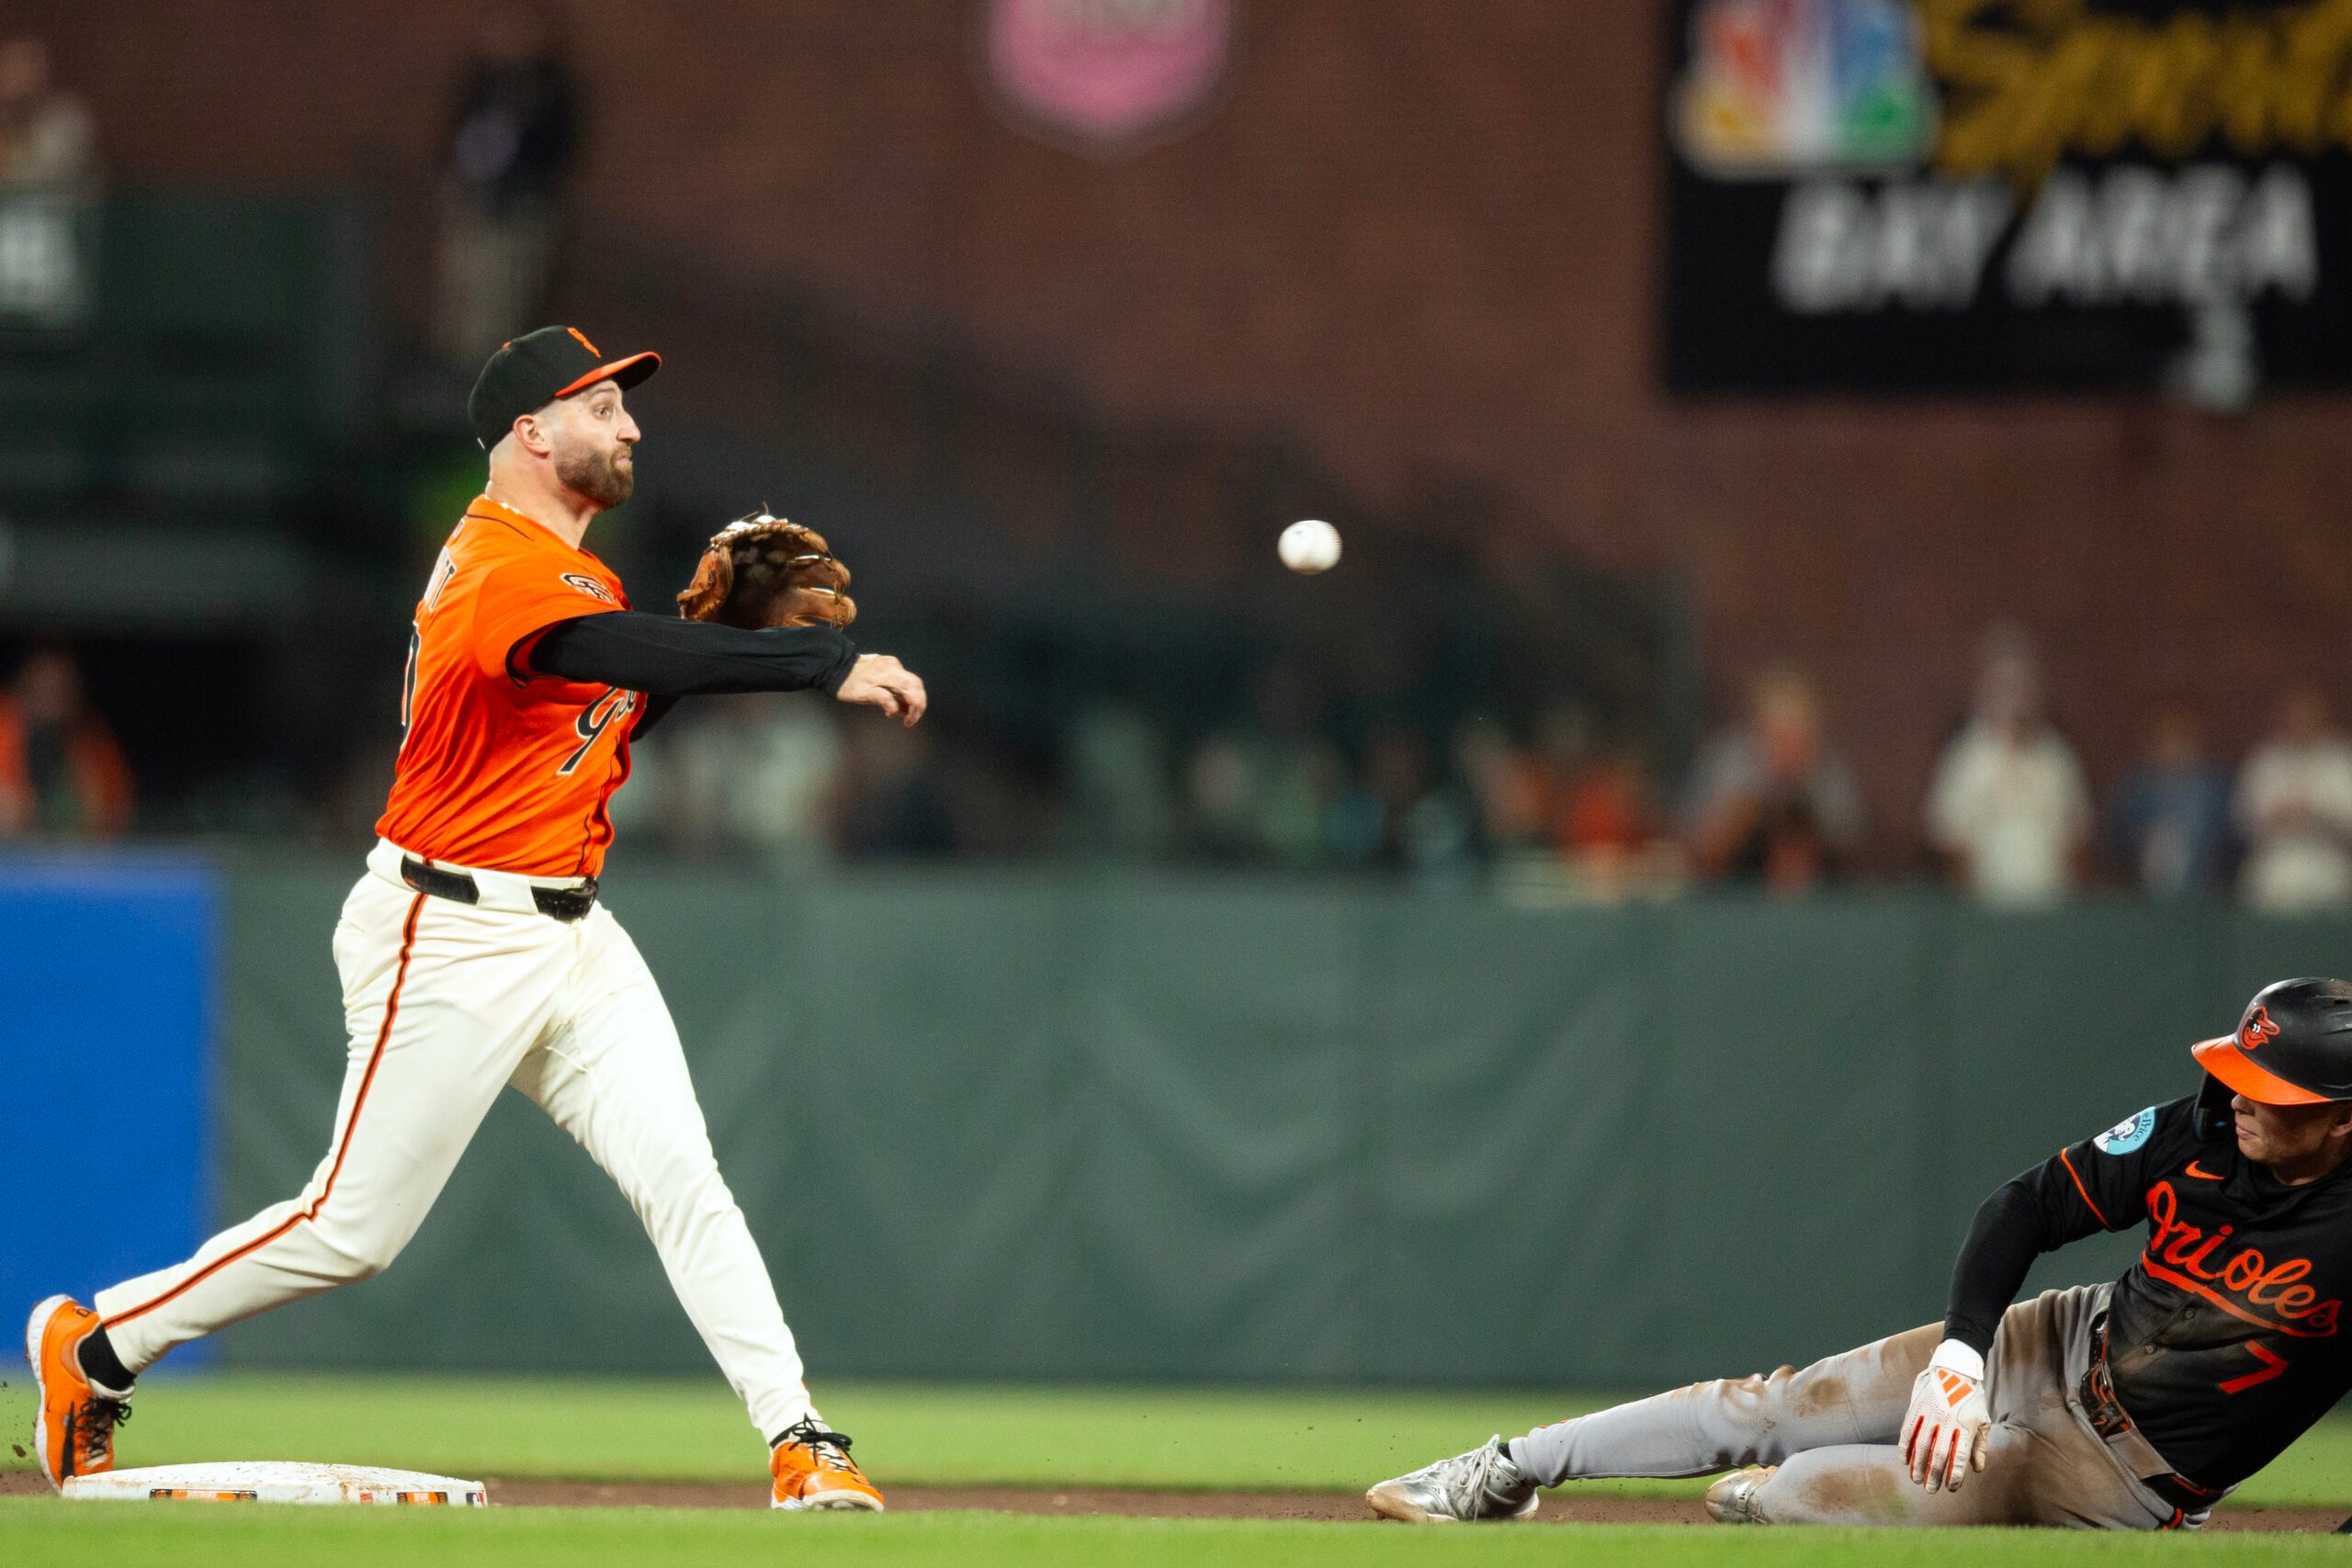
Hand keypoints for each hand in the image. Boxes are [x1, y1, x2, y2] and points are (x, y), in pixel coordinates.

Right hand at [835, 654, 926, 726]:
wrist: (832, 667)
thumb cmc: (854, 677)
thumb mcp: (878, 678)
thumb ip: (893, 691)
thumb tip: (906, 709)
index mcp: (892, 665)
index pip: (915, 682)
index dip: (920, 698)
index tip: (916, 712)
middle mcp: (889, 668)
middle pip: (915, 685)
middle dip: (920, 703)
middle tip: (915, 718)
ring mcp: (879, 677)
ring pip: (907, 689)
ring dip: (912, 707)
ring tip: (908, 720)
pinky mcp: (868, 687)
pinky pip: (887, 697)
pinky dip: (893, 707)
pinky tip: (889, 714)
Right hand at [1902, 1341, 1991, 1492]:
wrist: (1954, 1368)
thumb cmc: (1972, 1397)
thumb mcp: (1983, 1420)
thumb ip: (1980, 1445)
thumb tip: (1976, 1469)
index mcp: (1965, 1427)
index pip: (1959, 1458)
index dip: (1955, 1476)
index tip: (1952, 1488)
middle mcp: (1946, 1422)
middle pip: (1938, 1455)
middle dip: (1934, 1476)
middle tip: (1931, 1490)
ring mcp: (1929, 1414)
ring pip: (1920, 1446)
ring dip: (1917, 1465)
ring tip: (1916, 1479)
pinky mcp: (1916, 1408)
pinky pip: (1907, 1431)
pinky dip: (1904, 1447)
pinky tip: (1904, 1460)